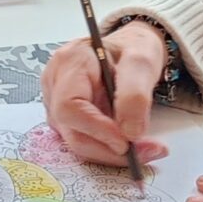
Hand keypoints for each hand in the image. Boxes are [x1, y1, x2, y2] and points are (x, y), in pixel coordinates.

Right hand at [41, 21, 171, 165]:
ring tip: (145, 149)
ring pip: (75, 140)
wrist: (129, 49)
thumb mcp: (143, 61)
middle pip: (71, 128)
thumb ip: (135, 93)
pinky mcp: (65, 117)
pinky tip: (130, 144)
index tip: (126, 143)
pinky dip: (107, 148)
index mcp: (70, 62)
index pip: (70, 105)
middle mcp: (55, 83)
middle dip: (107, 148)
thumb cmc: (133, 49)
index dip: (96, 129)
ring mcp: (55, 101)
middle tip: (147, 152)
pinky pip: (82, 139)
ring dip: (109, 152)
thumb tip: (130, 133)